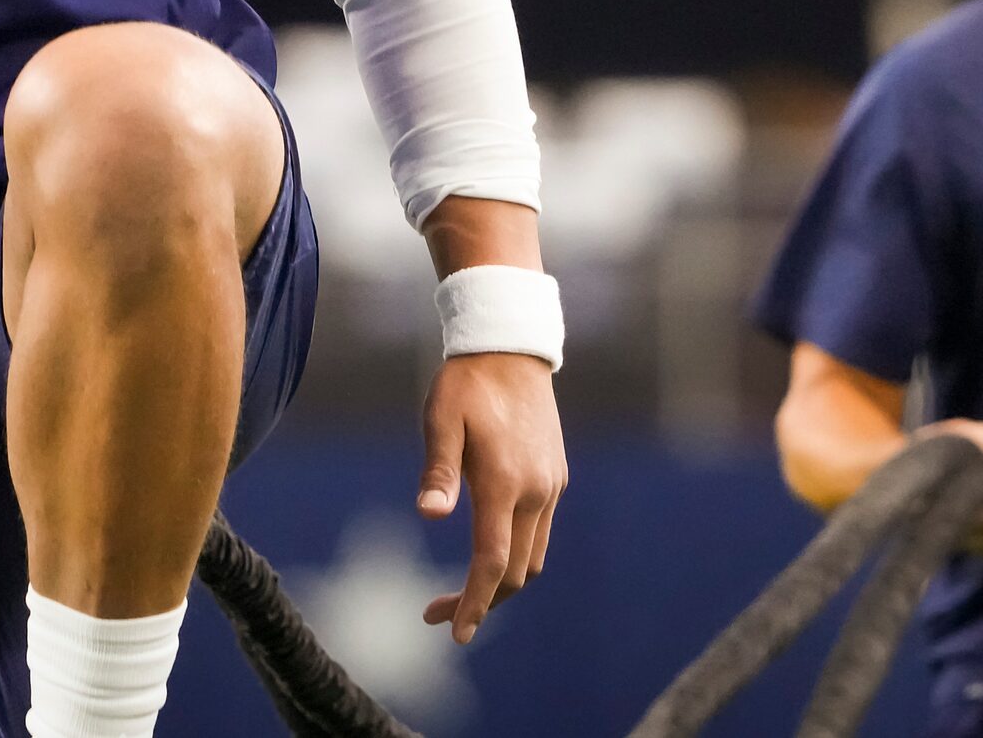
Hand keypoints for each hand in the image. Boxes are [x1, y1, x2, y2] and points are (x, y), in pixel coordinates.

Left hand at [416, 352, 565, 644]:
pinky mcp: (554, 476)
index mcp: (504, 482)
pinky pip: (539, 531)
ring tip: (461, 588)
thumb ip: (438, 470)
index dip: (474, 603)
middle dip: (481, 601)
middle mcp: (535, 491)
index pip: (492, 562)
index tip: (455, 633)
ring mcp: (550, 485)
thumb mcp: (441, 420)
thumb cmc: (465, 383)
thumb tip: (428, 516)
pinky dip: (514, 553)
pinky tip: (487, 544)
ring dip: (500, 581)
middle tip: (437, 613)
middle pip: (515, 572)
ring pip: (532, 557)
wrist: (511, 348)